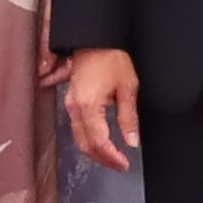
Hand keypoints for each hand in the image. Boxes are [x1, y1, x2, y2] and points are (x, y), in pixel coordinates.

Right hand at [63, 46, 143, 169]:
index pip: (99, 142)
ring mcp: (70, 104)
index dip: (112, 157)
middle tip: (120, 164)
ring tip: (113, 156)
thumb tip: (132, 141)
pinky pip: (77, 127)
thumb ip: (129, 118)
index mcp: (89, 106)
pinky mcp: (71, 100)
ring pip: (79, 138)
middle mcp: (75, 108)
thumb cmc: (112, 57)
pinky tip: (102, 142)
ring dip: (95, 151)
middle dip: (103, 159)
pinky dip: (89, 139)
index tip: (125, 163)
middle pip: (85, 145)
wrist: (95, 38)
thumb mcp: (128, 87)